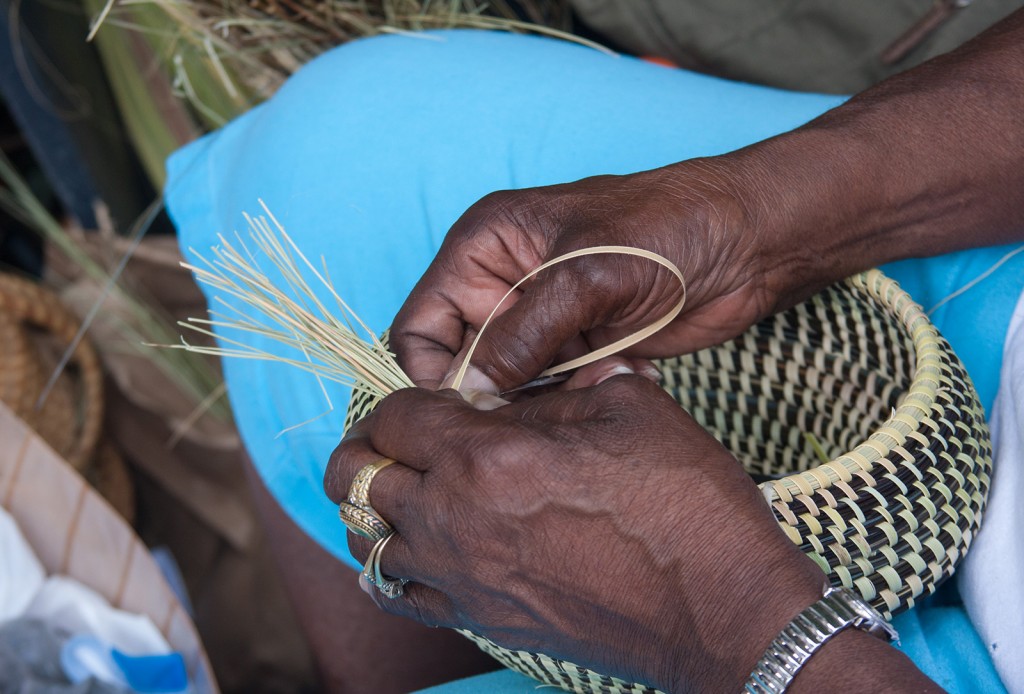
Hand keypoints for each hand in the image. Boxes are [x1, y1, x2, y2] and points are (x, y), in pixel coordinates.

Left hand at [324, 376, 825, 691]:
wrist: (720, 608)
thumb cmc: (685, 504)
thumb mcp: (629, 408)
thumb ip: (560, 386)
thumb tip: (531, 381)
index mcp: (489, 455)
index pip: (394, 414)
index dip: (406, 398)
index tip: (435, 400)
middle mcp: (455, 518)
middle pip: (355, 474)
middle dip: (371, 445)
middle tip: (403, 437)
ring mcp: (462, 577)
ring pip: (367, 537)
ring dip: (378, 504)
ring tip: (411, 488)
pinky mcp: (481, 618)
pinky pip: (397, 593)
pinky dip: (394, 563)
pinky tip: (421, 547)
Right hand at [390, 160, 786, 392]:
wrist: (748, 242)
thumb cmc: (668, 228)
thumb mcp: (586, 275)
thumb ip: (522, 334)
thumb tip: (472, 392)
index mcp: (484, 247)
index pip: (420, 324)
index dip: (431, 373)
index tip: (466, 411)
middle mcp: (503, 285)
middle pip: (461, 362)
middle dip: (493, 393)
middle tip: (535, 410)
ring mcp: (542, 320)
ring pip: (507, 385)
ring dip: (542, 398)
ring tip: (593, 380)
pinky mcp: (578, 349)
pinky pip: (552, 392)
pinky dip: (577, 398)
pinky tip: (623, 372)